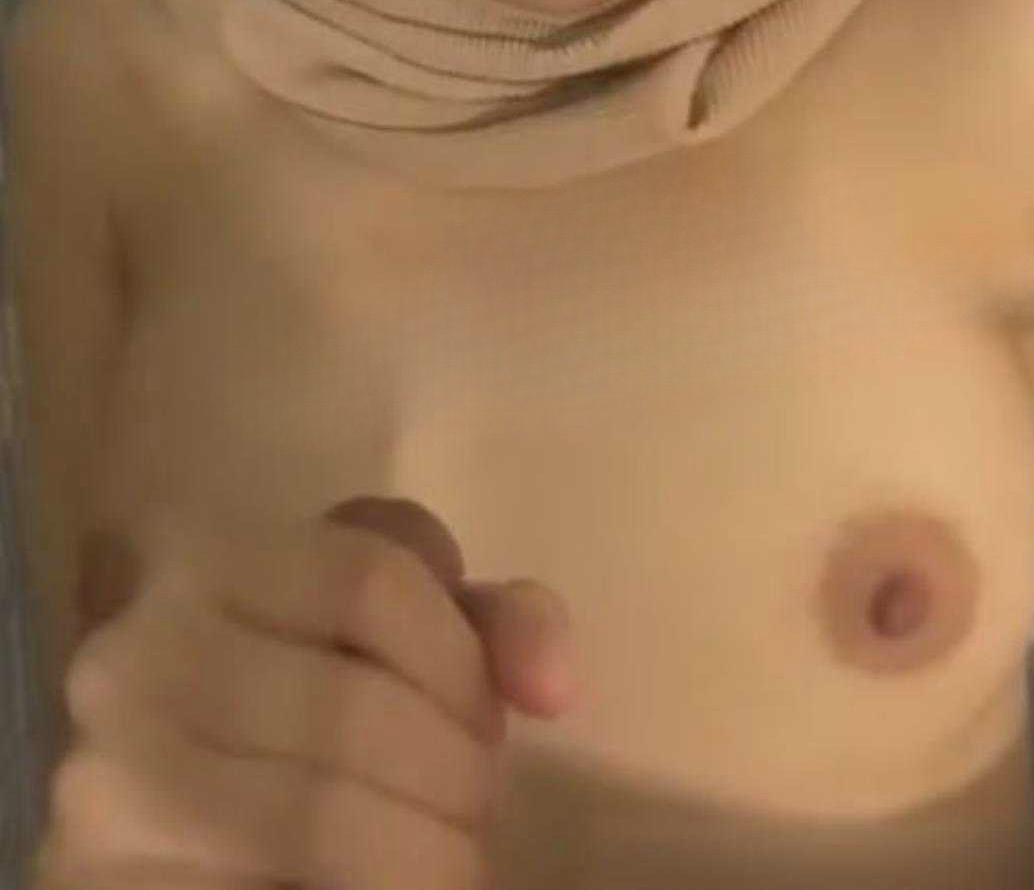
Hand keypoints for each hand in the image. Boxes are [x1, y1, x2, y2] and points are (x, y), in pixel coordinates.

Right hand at [37, 496, 577, 888]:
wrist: (175, 841)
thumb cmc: (304, 712)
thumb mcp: (386, 638)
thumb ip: (477, 624)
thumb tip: (555, 682)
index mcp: (187, 552)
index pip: (373, 577)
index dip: (462, 658)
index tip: (488, 717)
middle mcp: (125, 654)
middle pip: (359, 706)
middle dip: (455, 774)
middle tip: (470, 811)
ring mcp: (102, 782)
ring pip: (322, 816)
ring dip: (427, 858)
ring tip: (445, 863)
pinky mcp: (108, 882)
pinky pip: (281, 881)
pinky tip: (385, 888)